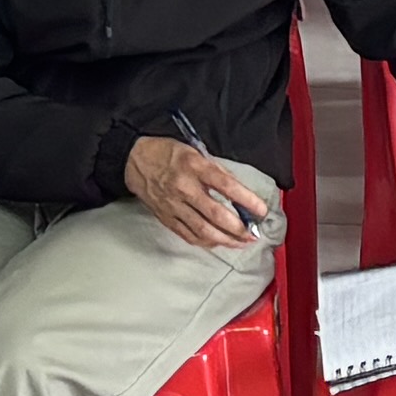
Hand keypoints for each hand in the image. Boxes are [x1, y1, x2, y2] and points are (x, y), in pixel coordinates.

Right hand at [122, 135, 266, 251]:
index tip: (262, 210)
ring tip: (241, 243)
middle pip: (216, 214)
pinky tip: (218, 242)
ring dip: (226, 240)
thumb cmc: (167, 153)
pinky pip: (188, 235)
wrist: (134, 160)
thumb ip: (216, 171)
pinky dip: (206, 242)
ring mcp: (174, 205)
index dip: (247, 199)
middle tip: (254, 234)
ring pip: (203, 230)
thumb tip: (238, 191)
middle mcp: (184, 188)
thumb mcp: (194, 152)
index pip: (226, 186)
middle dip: (239, 228)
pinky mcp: (166, 217)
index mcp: (194, 167)